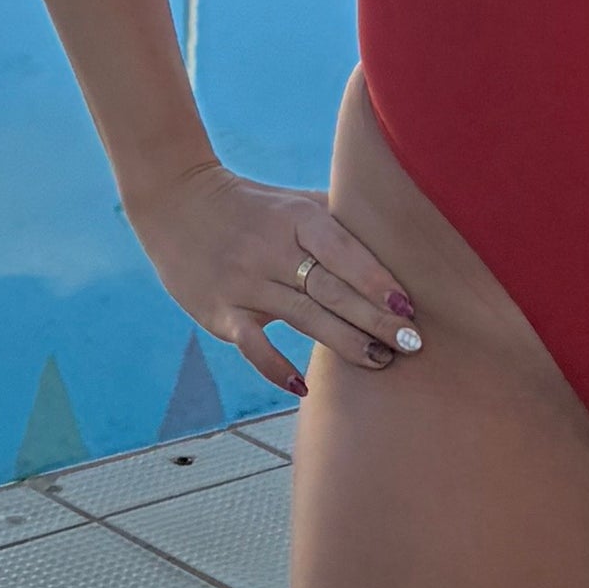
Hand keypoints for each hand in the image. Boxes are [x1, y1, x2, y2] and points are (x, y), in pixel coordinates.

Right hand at [127, 162, 421, 398]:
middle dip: (375, 318)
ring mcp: (244, 283)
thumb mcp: (292, 201)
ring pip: (302, 318)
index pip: (343, 252)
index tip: (409, 307)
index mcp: (295, 219)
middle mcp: (271, 250)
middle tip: (413, 343)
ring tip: (381, 361)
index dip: (377, 280)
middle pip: (331, 289)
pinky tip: (302, 386)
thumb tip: (394, 237)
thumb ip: (337, 218)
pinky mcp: (220, 312)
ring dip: (345, 343)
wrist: (175, 202)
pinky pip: (252, 345)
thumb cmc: (250, 204)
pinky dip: (275, 367)